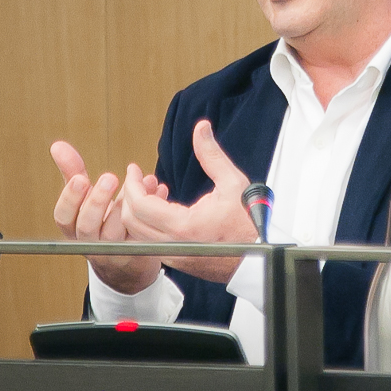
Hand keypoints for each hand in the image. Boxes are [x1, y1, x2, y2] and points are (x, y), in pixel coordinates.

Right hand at [50, 140, 162, 294]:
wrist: (125, 262)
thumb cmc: (101, 222)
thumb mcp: (84, 199)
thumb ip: (72, 172)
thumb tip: (57, 145)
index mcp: (74, 228)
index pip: (64, 217)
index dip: (70, 198)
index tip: (81, 178)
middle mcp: (90, 242)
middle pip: (87, 227)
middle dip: (98, 201)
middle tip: (110, 177)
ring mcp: (113, 251)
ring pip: (115, 233)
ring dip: (128, 205)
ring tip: (141, 182)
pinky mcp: (136, 255)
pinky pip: (142, 234)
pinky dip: (152, 210)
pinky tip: (159, 189)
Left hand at [115, 120, 257, 283]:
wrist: (260, 256)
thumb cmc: (249, 223)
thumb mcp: (232, 183)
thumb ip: (211, 155)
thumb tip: (201, 129)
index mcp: (183, 227)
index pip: (139, 205)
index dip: (131, 184)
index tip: (133, 169)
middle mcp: (173, 245)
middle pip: (131, 221)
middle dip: (131, 195)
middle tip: (141, 178)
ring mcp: (174, 256)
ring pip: (138, 234)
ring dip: (139, 211)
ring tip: (155, 191)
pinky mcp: (178, 261)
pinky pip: (151, 242)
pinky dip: (149, 224)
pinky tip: (165, 208)